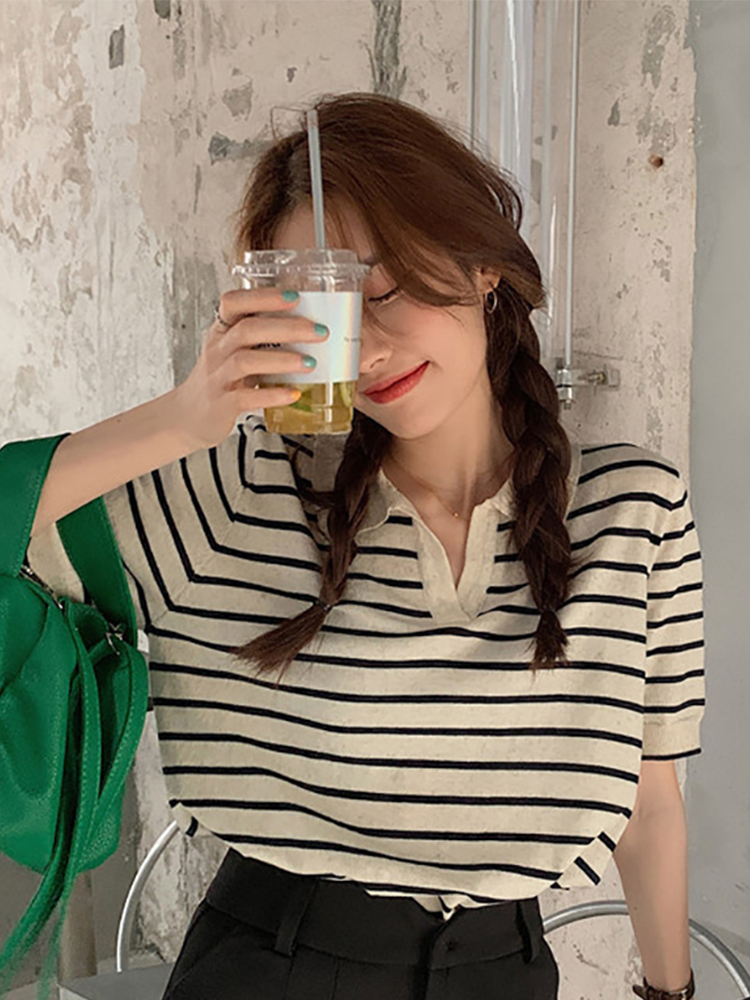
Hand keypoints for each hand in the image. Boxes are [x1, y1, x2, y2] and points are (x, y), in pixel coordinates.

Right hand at [172, 288, 328, 449]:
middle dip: (286, 327)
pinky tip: (293, 394)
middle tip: (318, 331)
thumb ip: (262, 338)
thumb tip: (308, 326)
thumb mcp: (235, 352)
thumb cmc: (221, 379)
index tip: (294, 296)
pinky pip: (245, 398)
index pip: (234, 302)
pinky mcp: (222, 405)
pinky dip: (271, 395)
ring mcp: (218, 378)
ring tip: (310, 363)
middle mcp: (217, 351)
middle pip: (247, 330)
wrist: (190, 416)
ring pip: (245, 361)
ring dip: (281, 360)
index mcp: (222, 332)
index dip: (263, 297)